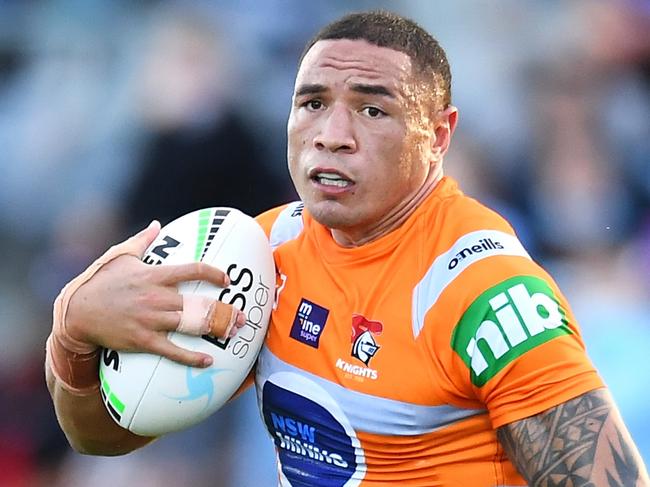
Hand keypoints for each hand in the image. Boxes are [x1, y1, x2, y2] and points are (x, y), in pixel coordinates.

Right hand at [64, 222, 243, 367]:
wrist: (77, 312)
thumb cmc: (101, 281)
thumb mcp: (121, 255)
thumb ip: (143, 240)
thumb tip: (157, 224)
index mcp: (155, 275)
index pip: (192, 270)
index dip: (214, 274)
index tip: (227, 279)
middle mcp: (157, 297)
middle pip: (198, 302)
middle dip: (223, 310)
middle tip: (243, 317)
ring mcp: (150, 319)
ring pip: (189, 325)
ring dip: (213, 330)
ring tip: (233, 334)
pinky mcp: (143, 340)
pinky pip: (172, 350)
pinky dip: (191, 357)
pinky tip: (208, 361)